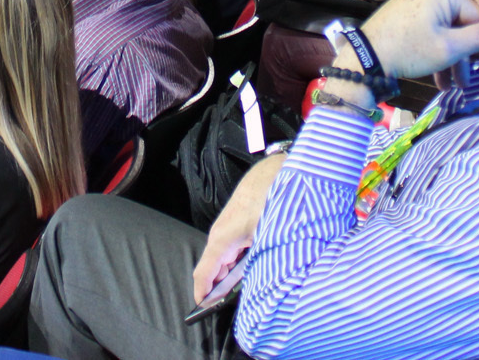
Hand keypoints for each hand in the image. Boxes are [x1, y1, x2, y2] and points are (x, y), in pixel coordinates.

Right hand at [190, 154, 287, 302]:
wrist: (276, 170)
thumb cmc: (271, 200)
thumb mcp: (267, 236)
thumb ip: (257, 263)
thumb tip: (256, 285)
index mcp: (223, 238)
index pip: (203, 272)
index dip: (202, 294)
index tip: (203, 309)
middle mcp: (220, 233)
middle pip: (213, 268)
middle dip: (218, 288)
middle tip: (228, 304)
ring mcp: (227, 227)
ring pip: (222, 258)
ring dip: (228, 275)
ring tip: (239, 290)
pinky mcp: (236, 223)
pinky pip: (230, 248)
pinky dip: (234, 262)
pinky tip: (248, 267)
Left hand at [358, 0, 478, 80]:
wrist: (366, 57)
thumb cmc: (410, 49)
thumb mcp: (449, 48)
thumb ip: (478, 38)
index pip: (475, 16)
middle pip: (459, 24)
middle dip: (463, 56)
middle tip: (467, 82)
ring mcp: (416, 1)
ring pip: (444, 31)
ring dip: (450, 59)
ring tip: (452, 87)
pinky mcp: (407, 14)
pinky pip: (430, 30)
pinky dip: (435, 51)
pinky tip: (438, 78)